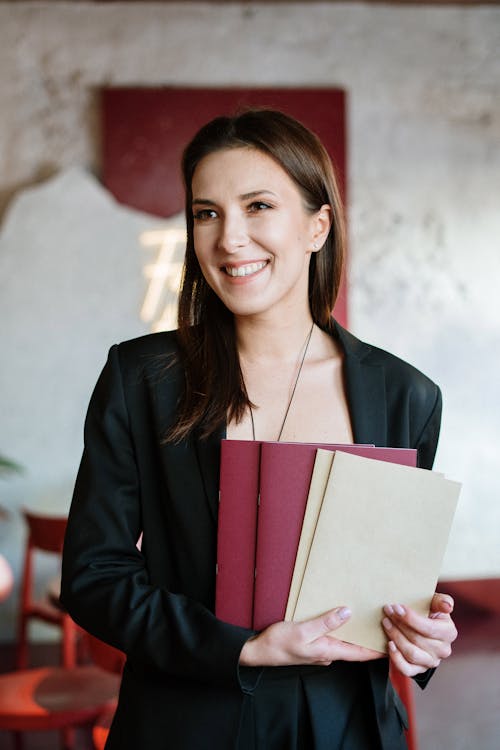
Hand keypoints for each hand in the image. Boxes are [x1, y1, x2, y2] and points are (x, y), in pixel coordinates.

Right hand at [239, 607, 383, 666]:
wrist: (258, 651)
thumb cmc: (279, 643)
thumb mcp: (303, 630)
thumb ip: (326, 622)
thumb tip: (348, 612)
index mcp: (328, 652)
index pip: (359, 653)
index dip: (377, 650)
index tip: (394, 643)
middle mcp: (327, 653)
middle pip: (354, 648)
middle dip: (369, 639)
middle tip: (384, 625)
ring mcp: (319, 650)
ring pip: (343, 642)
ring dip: (355, 634)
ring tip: (367, 620)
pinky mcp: (311, 645)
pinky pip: (332, 638)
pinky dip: (341, 630)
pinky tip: (341, 620)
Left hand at [382, 592, 457, 676]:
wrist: (421, 627)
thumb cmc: (428, 612)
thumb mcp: (434, 603)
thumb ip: (440, 601)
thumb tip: (448, 606)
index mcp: (449, 632)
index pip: (429, 628)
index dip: (411, 618)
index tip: (396, 607)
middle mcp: (443, 650)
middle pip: (417, 639)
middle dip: (399, 624)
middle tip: (387, 611)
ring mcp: (431, 662)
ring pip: (411, 653)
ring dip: (395, 637)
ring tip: (386, 623)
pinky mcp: (420, 670)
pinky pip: (407, 669)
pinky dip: (396, 658)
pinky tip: (389, 644)